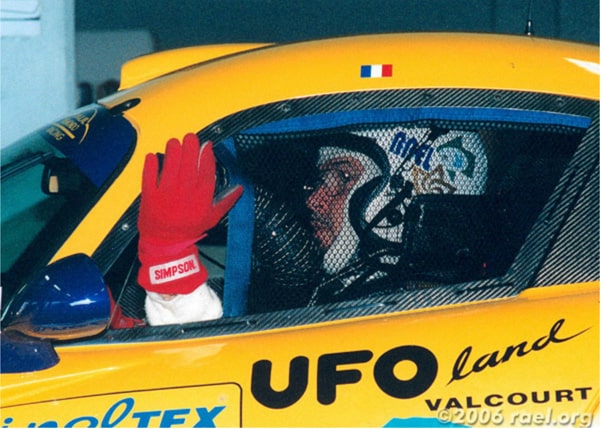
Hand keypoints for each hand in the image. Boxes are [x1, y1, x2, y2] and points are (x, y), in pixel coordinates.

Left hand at [137, 133, 242, 294]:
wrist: (166, 244)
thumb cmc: (190, 228)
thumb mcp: (212, 217)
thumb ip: (226, 201)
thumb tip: (240, 188)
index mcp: (202, 197)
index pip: (206, 170)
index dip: (206, 155)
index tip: (207, 145)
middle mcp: (185, 192)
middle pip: (189, 163)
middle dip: (190, 147)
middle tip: (190, 137)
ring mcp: (166, 193)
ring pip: (171, 165)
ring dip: (173, 151)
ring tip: (174, 142)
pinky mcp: (150, 195)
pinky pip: (149, 176)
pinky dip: (151, 164)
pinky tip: (153, 156)